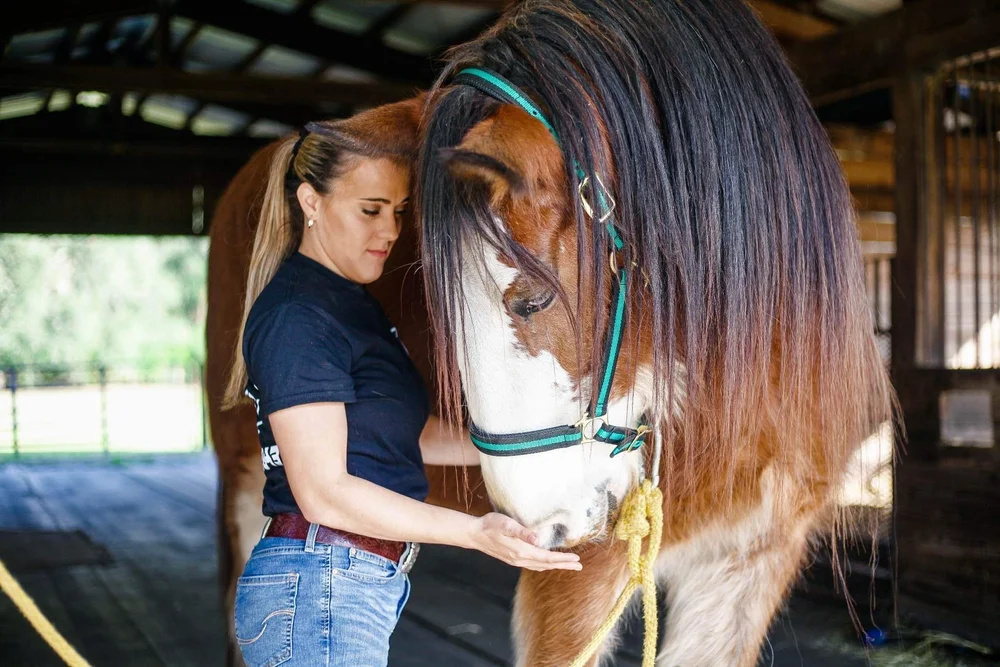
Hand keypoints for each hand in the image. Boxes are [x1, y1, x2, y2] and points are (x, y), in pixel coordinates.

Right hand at [467, 513, 582, 571]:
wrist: (475, 534)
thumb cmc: (491, 525)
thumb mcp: (507, 524)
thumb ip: (522, 532)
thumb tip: (537, 540)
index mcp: (522, 551)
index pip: (547, 558)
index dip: (562, 559)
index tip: (576, 559)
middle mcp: (520, 559)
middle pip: (547, 565)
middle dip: (563, 565)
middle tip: (578, 566)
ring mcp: (516, 561)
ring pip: (540, 566)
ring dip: (555, 566)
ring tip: (567, 566)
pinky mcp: (513, 559)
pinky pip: (533, 566)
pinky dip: (544, 565)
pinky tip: (546, 564)